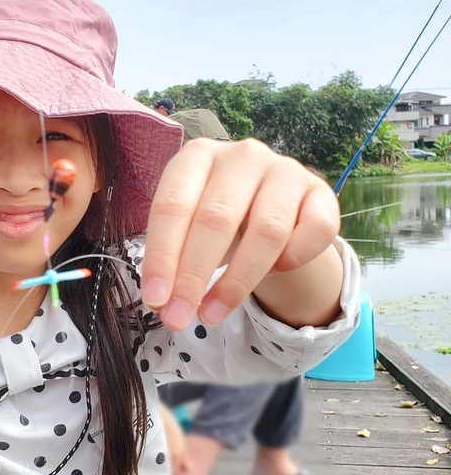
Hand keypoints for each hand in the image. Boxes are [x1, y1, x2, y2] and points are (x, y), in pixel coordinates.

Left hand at [141, 139, 341, 329]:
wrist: (270, 206)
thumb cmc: (218, 218)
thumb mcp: (188, 226)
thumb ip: (173, 258)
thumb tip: (161, 303)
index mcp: (198, 155)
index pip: (173, 206)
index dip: (162, 256)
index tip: (155, 300)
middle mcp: (242, 156)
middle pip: (216, 219)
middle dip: (193, 276)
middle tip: (178, 318)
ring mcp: (285, 170)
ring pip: (267, 231)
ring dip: (237, 282)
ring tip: (212, 314)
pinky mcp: (320, 192)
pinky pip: (315, 232)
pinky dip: (293, 260)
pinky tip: (273, 273)